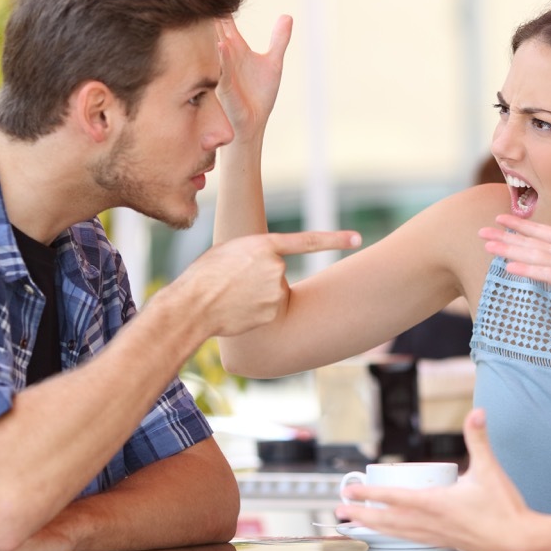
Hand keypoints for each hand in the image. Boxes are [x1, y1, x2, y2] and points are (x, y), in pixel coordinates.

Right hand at [168, 229, 360, 337]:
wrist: (192, 305)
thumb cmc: (204, 275)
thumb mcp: (229, 251)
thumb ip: (255, 254)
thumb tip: (273, 264)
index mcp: (263, 245)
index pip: (308, 241)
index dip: (335, 240)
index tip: (357, 238)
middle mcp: (275, 266)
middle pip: (276, 272)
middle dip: (259, 278)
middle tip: (233, 282)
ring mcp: (276, 291)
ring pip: (273, 292)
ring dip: (256, 295)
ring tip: (231, 296)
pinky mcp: (273, 312)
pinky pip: (270, 310)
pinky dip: (256, 311)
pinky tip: (237, 310)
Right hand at [215, 15, 291, 139]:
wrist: (253, 123)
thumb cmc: (259, 94)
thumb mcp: (273, 63)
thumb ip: (279, 39)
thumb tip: (287, 15)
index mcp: (235, 48)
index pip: (225, 22)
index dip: (221, 5)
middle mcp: (225, 57)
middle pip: (215, 30)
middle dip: (209, 14)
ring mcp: (223, 72)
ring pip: (215, 48)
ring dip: (212, 32)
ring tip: (208, 13)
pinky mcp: (225, 89)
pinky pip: (223, 71)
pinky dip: (223, 59)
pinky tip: (222, 44)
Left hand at [338, 408, 538, 550]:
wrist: (520, 542)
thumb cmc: (505, 510)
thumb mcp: (490, 470)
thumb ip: (479, 439)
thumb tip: (477, 412)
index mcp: (437, 504)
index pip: (395, 498)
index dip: (370, 494)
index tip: (351, 491)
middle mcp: (431, 523)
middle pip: (387, 519)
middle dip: (361, 514)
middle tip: (340, 511)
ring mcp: (437, 535)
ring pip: (396, 532)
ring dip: (373, 527)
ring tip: (355, 524)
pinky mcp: (445, 543)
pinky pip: (411, 539)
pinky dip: (395, 535)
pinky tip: (392, 533)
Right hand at [479, 185, 550, 328]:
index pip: (541, 231)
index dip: (520, 224)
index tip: (500, 217)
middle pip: (530, 243)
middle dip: (505, 237)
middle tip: (481, 232)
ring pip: (533, 257)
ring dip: (510, 251)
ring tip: (488, 247)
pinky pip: (549, 275)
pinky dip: (530, 270)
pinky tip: (510, 268)